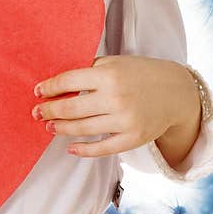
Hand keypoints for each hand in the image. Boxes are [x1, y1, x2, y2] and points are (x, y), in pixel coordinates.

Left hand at [31, 55, 200, 158]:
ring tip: (49, 126)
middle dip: (49, 110)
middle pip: (71, 107)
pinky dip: (82, 150)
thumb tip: (58, 81)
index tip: (37, 92)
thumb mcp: (115, 63)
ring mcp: (124, 120)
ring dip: (61, 128)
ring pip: (82, 128)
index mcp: (108, 75)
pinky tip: (70, 147)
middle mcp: (115, 98)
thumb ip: (89, 69)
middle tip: (36, 112)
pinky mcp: (132, 138)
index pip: (68, 81)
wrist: (176, 92)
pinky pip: (101, 148)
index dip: (49, 87)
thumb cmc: (139, 74)